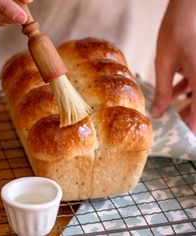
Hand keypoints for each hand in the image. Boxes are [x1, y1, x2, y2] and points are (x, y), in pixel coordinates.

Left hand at [152, 0, 195, 133]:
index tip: (182, 138)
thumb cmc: (179, 28)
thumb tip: (159, 113)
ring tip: (170, 111)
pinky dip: (188, 88)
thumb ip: (163, 91)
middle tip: (173, 125)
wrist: (191, 2)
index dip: (192, 129)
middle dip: (188, 117)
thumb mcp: (165, 63)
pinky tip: (174, 91)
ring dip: (187, 103)